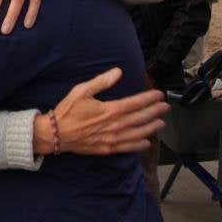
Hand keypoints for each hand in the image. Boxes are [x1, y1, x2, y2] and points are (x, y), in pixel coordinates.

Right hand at [33, 68, 169, 154]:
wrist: (56, 134)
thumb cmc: (68, 111)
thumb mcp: (82, 90)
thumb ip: (101, 81)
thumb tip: (118, 72)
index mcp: (110, 109)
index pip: (136, 103)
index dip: (149, 98)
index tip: (159, 94)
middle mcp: (115, 125)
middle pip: (141, 118)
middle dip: (155, 111)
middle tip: (165, 107)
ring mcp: (112, 139)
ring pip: (138, 133)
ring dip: (151, 128)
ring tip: (161, 123)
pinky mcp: (107, 149)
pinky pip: (128, 147)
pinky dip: (139, 145)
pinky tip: (146, 142)